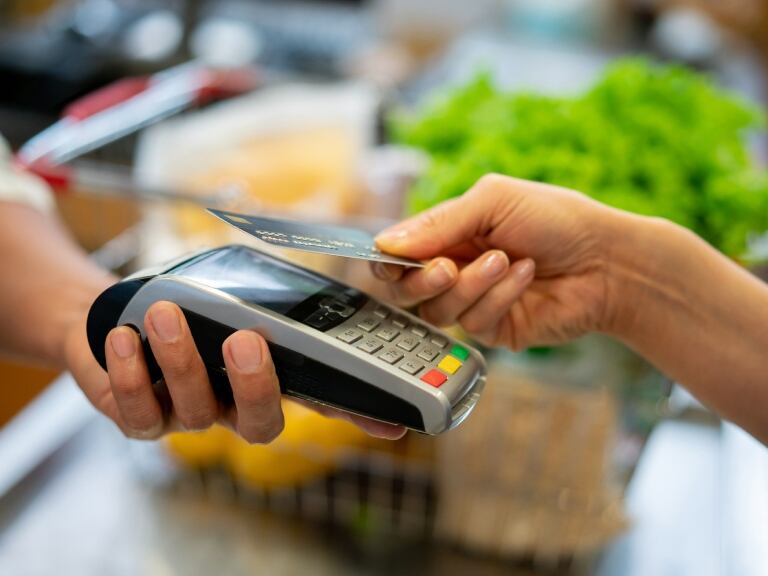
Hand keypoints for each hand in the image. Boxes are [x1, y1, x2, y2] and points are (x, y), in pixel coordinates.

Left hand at [64, 300, 404, 441]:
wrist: (119, 315)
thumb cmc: (188, 304)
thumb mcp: (233, 295)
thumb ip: (271, 303)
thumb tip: (312, 293)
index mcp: (270, 380)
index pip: (323, 402)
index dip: (358, 416)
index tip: (394, 424)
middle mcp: (236, 408)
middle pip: (262, 424)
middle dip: (256, 385)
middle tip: (245, 339)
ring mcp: (190, 417)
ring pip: (198, 409)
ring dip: (182, 359)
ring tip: (165, 314)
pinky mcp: (141, 419)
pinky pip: (139, 413)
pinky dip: (131, 375)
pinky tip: (127, 338)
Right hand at [372, 174, 625, 349]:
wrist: (607, 260)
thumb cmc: (556, 219)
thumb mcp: (494, 201)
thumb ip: (439, 223)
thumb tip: (386, 243)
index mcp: (449, 234)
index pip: (398, 253)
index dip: (388, 259)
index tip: (390, 258)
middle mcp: (455, 269)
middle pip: (406, 290)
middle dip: (422, 280)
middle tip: (449, 266)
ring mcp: (474, 301)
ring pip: (438, 311)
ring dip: (472, 284)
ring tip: (507, 260)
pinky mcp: (495, 328)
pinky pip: (474, 322)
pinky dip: (499, 296)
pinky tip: (525, 276)